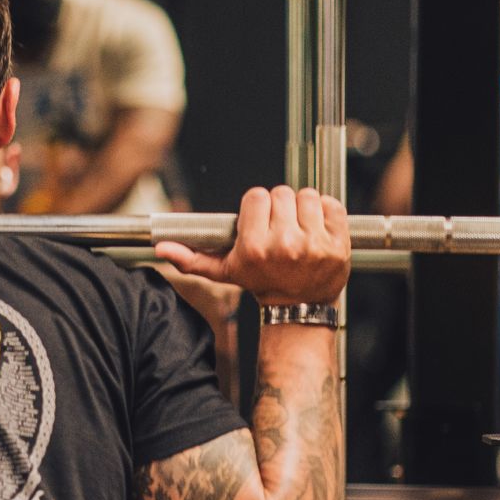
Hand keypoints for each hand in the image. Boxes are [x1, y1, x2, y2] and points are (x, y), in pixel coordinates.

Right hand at [154, 185, 350, 304]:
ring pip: (307, 195)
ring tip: (299, 228)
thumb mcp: (225, 272)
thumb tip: (161, 249)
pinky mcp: (338, 243)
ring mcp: (314, 244)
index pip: (256, 196)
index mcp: (255, 247)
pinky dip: (327, 211)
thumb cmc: (262, 283)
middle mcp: (284, 245)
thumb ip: (192, 258)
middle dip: (281, 207)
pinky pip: (332, 204)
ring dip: (304, 208)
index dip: (258, 207)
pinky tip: (317, 228)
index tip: (261, 222)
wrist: (298, 306)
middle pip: (281, 193)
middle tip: (281, 227)